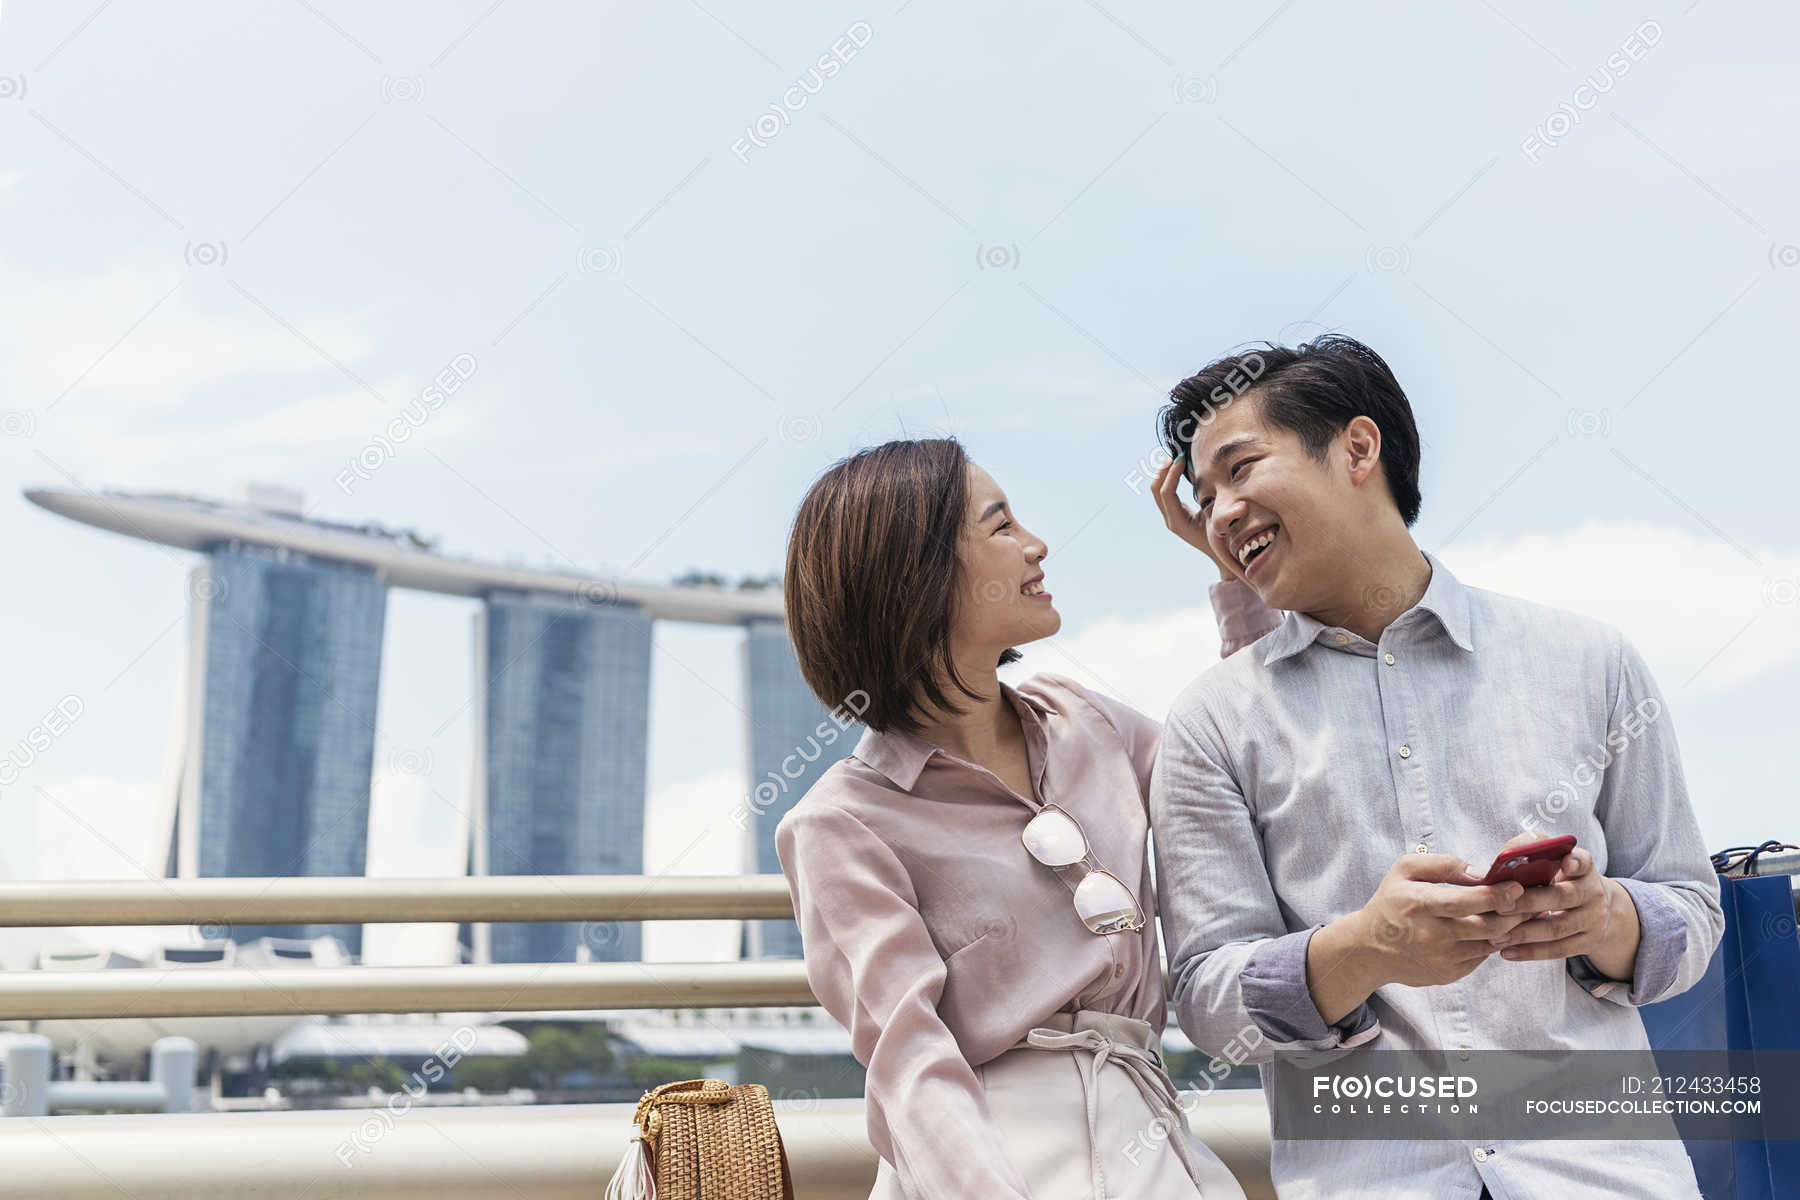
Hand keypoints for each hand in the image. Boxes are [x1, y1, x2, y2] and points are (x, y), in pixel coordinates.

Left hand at [1150, 453, 1232, 578]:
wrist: (1223, 555)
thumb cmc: (1224, 536)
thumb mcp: (1217, 514)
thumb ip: (1208, 494)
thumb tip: (1197, 471)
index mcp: (1178, 522)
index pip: (1167, 492)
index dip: (1172, 473)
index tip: (1182, 458)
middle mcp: (1170, 520)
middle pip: (1156, 489)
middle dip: (1164, 470)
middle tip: (1176, 455)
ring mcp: (1171, 519)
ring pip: (1158, 491)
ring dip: (1166, 474)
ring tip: (1178, 459)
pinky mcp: (1176, 516)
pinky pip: (1167, 494)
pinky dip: (1171, 480)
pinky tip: (1182, 470)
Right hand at [1356, 853, 1531, 987]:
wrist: (1369, 949)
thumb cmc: (1390, 903)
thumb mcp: (1405, 870)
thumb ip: (1441, 864)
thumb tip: (1479, 872)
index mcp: (1420, 904)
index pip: (1466, 902)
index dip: (1496, 895)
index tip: (1517, 887)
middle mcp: (1432, 935)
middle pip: (1487, 926)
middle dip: (1515, 913)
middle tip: (1531, 900)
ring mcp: (1442, 958)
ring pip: (1489, 943)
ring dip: (1510, 928)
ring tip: (1521, 912)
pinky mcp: (1449, 973)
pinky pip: (1481, 956)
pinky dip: (1492, 942)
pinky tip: (1498, 929)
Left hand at [1488, 847, 1639, 978]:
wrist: (1594, 908)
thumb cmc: (1559, 879)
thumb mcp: (1553, 862)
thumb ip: (1531, 852)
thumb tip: (1505, 856)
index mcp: (1583, 868)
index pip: (1584, 861)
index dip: (1576, 861)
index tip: (1566, 862)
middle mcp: (1593, 892)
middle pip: (1561, 897)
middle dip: (1530, 903)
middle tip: (1501, 908)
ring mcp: (1594, 919)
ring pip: (1558, 928)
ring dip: (1524, 934)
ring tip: (1497, 937)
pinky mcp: (1590, 942)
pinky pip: (1559, 950)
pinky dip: (1531, 952)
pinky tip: (1507, 953)